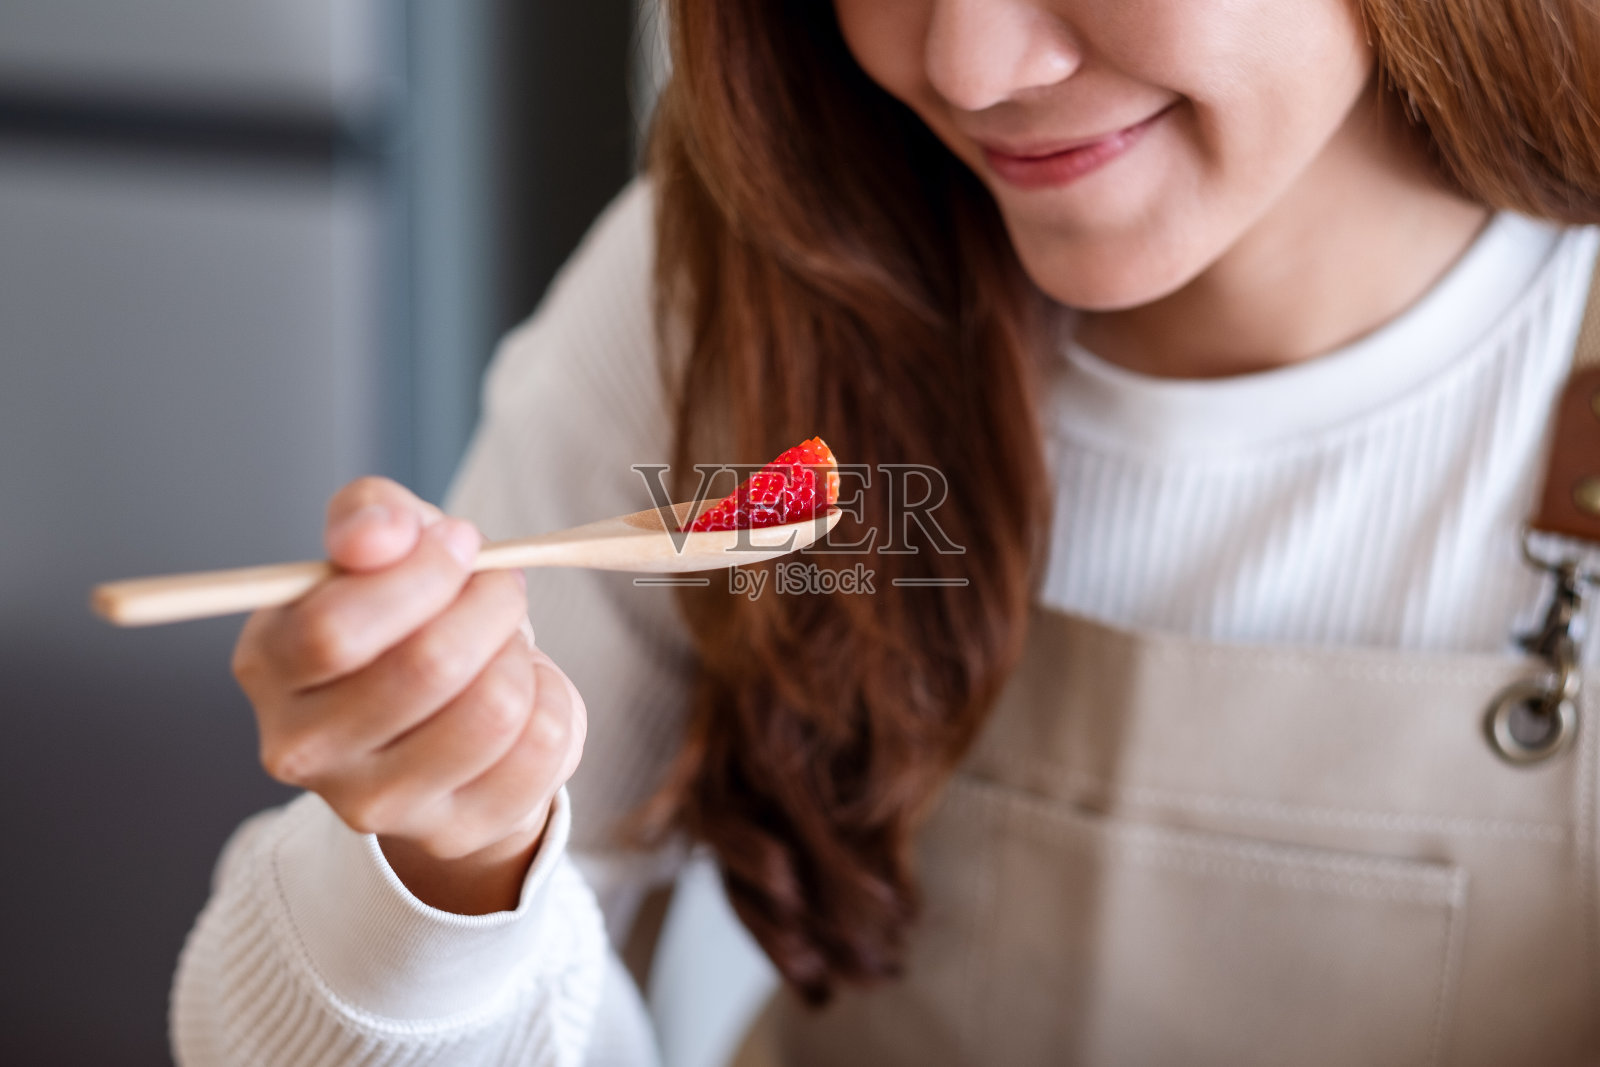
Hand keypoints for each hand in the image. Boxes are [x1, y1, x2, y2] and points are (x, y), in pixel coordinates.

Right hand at [231, 477, 586, 913]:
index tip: (460, 543)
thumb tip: (378, 534)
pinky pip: (540, 745)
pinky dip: (551, 697)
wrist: (443, 718)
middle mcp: (302, 748)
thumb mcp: (383, 544)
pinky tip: (524, 692)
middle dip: (489, 604)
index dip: (422, 574)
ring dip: (519, 653)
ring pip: (495, 708)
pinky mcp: (452, 832)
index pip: (335, 628)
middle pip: (428, 666)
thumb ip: (371, 515)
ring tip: (504, 644)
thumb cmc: (406, 618)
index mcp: (268, 664)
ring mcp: (374, 804)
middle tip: (498, 588)